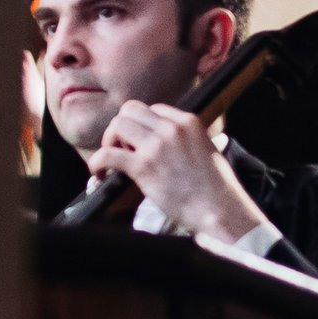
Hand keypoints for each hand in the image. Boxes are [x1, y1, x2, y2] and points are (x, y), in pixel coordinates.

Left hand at [87, 103, 266, 244]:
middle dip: (122, 127)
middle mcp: (172, 128)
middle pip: (130, 110)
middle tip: (122, 148)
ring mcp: (157, 146)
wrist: (220, 209)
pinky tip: (99, 174)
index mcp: (189, 122)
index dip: (142, 124)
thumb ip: (188, 141)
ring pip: (116, 126)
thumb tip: (170, 146)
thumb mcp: (209, 151)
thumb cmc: (217, 188)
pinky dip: (97, 163)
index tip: (140, 141)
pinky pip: (107, 154)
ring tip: (113, 161)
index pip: (153, 109)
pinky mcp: (143, 166)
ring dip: (109, 141)